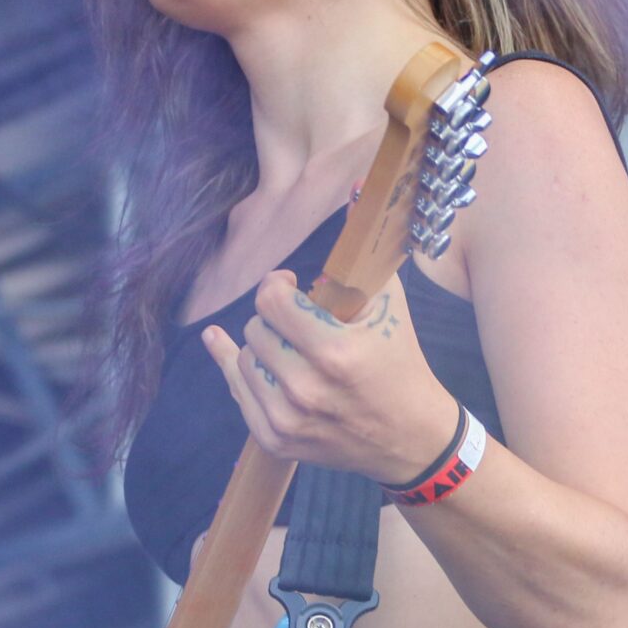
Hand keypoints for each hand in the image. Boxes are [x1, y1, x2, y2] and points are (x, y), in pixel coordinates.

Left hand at [200, 265, 459, 483]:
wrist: (409, 436)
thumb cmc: (400, 362)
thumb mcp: (389, 304)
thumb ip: (363, 251)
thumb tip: (354, 187)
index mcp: (334, 352)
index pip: (271, 302)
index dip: (276, 286)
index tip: (289, 286)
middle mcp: (305, 389)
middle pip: (256, 329)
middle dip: (275, 319)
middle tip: (300, 324)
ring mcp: (287, 419)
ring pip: (244, 358)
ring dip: (263, 346)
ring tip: (291, 347)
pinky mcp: (275, 440)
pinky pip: (236, 389)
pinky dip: (237, 367)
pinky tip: (218, 342)